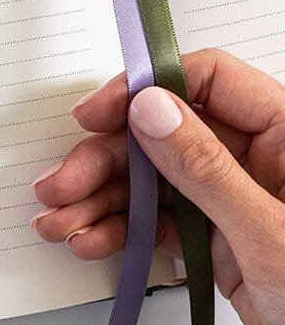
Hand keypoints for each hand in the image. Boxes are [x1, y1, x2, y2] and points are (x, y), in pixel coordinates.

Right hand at [30, 48, 284, 324]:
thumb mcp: (269, 233)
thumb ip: (207, 167)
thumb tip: (154, 110)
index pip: (208, 81)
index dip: (146, 90)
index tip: (95, 115)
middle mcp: (260, 160)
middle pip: (165, 134)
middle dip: (105, 160)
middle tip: (62, 185)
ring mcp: (236, 202)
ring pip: (153, 181)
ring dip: (100, 200)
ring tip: (61, 223)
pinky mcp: (220, 243)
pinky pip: (159, 223)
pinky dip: (121, 232)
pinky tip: (92, 241)